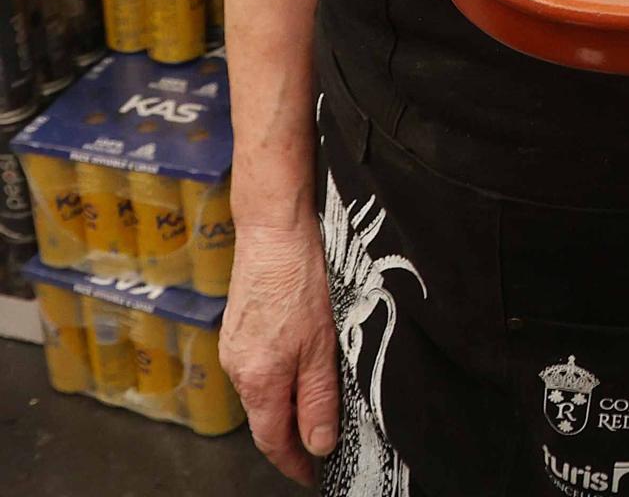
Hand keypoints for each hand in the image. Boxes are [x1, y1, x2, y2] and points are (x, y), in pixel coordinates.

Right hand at [221, 217, 338, 484]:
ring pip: (261, 390)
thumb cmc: (300, 278)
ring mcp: (235, 346)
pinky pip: (257, 365)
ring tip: (314, 407)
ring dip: (285, 403)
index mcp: (259, 380)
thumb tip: (318, 444)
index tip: (311, 475)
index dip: (293, 462)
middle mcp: (239, 368)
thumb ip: (318, 398)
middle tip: (319, 445)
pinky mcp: (239, 325)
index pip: (273, 439)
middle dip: (290, 436)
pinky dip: (277, 376)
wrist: (273, 229)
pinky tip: (297, 363)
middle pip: (264, 417)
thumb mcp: (321, 345)